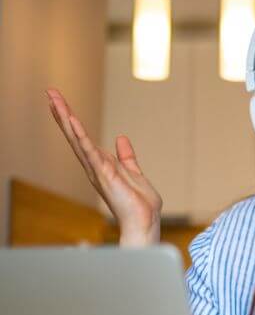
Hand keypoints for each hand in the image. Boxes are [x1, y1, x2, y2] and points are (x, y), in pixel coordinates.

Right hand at [46, 88, 162, 245]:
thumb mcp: (134, 173)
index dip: (72, 120)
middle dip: (63, 114)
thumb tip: (121, 138)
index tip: (60, 102)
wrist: (144, 222)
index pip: (83, 138)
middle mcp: (94, 167)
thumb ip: (127, 157)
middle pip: (75, 135)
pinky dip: (81, 137)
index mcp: (101, 165)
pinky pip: (90, 152)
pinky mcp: (105, 175)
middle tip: (50, 92)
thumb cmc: (140, 204)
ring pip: (78, 140)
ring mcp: (97, 171)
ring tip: (55, 100)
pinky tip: (73, 122)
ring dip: (67, 119)